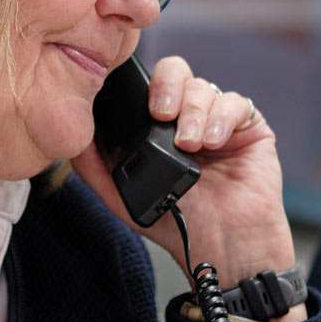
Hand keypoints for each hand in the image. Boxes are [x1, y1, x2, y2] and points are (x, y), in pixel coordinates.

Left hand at [71, 55, 307, 321]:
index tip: (138, 105)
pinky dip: (221, 118)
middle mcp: (188, 116)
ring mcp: (218, 120)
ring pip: (204, 87)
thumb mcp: (123, 197)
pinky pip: (236, 103)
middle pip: (176, 71)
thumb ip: (95, 167)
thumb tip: (70, 138)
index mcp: (158, 126)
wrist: (222, 250)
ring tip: (190, 144)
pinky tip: (212, 142)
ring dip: (193, 112)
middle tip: (162, 114)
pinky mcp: (250, 128)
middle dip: (166, 87)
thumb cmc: (177, 226)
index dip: (141, 85)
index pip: (147, 84)